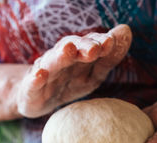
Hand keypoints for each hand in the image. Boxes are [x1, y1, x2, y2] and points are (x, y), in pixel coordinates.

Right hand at [15, 24, 131, 117]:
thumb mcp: (93, 74)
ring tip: (69, 50)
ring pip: (51, 61)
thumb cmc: (69, 83)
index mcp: (76, 55)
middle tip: (94, 48)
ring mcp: (43, 72)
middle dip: (82, 46)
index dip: (99, 42)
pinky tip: (39, 74)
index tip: (111, 41)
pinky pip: (31, 83)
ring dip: (60, 55)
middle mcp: (59, 59)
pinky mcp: (30, 89)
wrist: (36, 97)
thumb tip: (126, 30)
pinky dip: (35, 78)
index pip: (88, 43)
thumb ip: (109, 57)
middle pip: (70, 48)